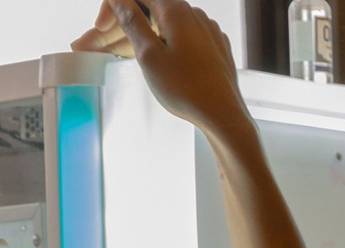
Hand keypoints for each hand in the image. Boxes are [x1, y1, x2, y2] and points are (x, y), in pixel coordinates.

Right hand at [70, 0, 251, 137]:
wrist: (223, 115)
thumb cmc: (186, 88)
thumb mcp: (148, 54)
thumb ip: (132, 21)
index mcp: (176, 10)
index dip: (112, 9)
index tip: (100, 31)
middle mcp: (194, 15)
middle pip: (149, 12)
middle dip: (121, 28)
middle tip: (96, 48)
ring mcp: (207, 32)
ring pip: (165, 28)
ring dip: (140, 38)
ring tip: (116, 56)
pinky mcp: (214, 49)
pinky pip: (183, 40)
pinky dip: (163, 46)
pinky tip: (152, 61)